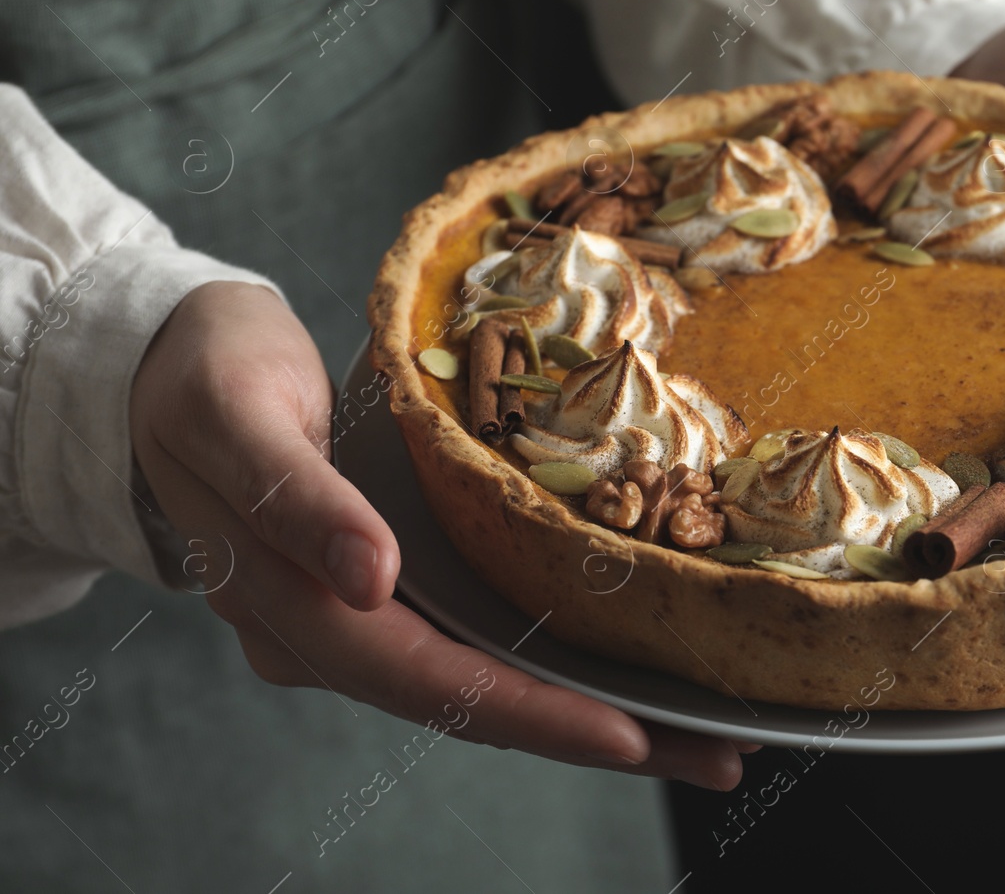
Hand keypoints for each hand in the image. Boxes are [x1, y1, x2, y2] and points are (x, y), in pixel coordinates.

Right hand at [130, 281, 749, 788]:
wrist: (166, 365)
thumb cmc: (204, 376)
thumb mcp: (237, 416)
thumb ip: (299, 501)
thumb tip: (372, 582)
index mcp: (291, 608)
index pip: (429, 683)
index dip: (533, 715)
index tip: (631, 735)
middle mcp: (331, 635)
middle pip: (476, 708)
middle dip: (596, 738)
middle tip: (717, 760)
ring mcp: (359, 619)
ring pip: (484, 687)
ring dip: (588, 715)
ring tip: (696, 731)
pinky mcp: (386, 590)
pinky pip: (476, 643)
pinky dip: (550, 666)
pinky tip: (621, 668)